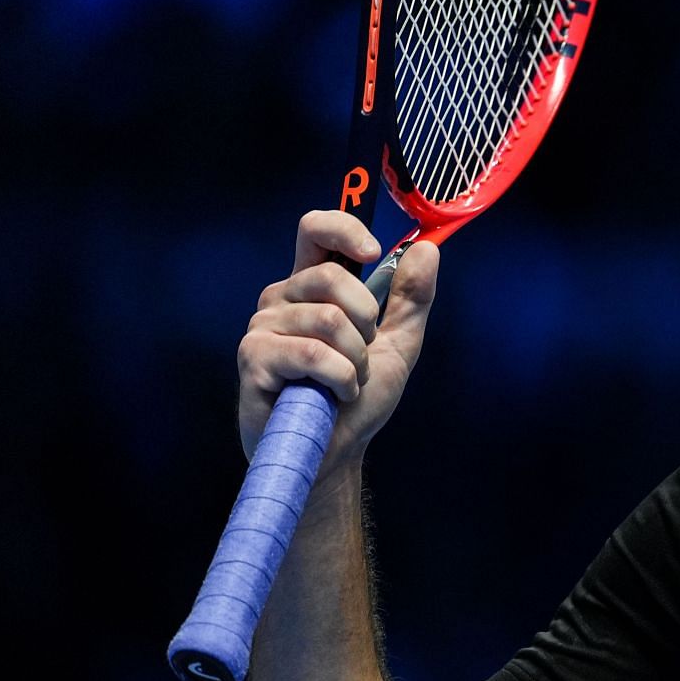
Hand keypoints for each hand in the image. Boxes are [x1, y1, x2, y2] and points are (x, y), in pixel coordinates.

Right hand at [237, 210, 439, 469]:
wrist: (337, 452)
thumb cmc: (359, 398)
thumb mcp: (398, 342)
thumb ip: (412, 297)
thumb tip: (425, 249)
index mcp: (314, 287)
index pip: (316, 231)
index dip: (344, 229)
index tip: (374, 251)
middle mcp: (283, 298)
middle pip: (333, 277)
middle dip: (367, 322)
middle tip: (362, 355)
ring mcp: (264, 326)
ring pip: (329, 319)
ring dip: (357, 359)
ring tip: (347, 382)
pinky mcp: (254, 357)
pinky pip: (314, 353)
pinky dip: (341, 379)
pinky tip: (335, 394)